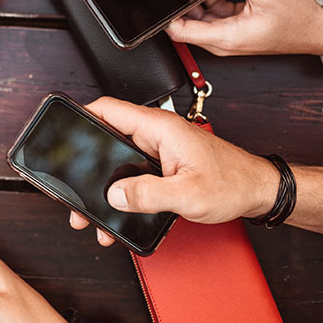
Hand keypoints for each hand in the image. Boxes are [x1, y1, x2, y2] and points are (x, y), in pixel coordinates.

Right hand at [69, 98, 278, 247]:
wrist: (258, 191)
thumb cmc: (234, 183)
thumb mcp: (188, 194)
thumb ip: (148, 194)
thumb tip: (114, 194)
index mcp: (160, 128)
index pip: (109, 109)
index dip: (81, 115)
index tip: (63, 130)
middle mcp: (157, 134)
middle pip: (107, 137)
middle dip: (86, 163)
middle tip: (74, 190)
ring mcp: (159, 149)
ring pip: (118, 159)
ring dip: (104, 184)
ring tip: (92, 213)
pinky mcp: (163, 165)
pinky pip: (133, 172)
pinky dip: (122, 191)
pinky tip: (118, 212)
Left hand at [164, 0, 322, 56]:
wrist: (319, 30)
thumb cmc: (298, 18)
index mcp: (225, 38)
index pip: (179, 32)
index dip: (164, 15)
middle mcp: (221, 42)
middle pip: (185, 23)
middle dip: (179, 1)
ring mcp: (226, 36)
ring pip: (198, 16)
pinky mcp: (232, 28)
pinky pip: (211, 13)